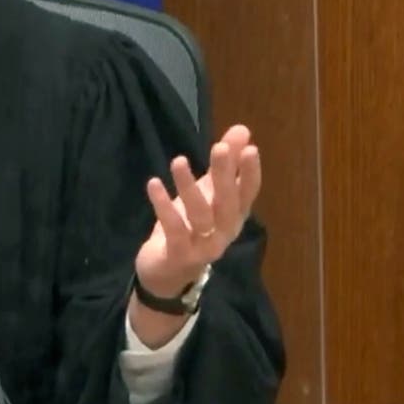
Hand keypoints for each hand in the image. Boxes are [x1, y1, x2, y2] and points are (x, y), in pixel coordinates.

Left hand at [136, 124, 260, 298]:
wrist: (167, 273)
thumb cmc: (191, 227)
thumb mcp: (208, 193)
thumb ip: (224, 164)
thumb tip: (242, 130)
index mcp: (233, 216)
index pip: (247, 193)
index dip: (250, 173)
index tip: (250, 148)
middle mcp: (223, 232)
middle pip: (227, 203)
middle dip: (225, 175)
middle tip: (219, 147)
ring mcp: (202, 246)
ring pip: (200, 215)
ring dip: (189, 187)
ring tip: (178, 161)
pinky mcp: (178, 254)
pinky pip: (173, 228)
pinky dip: (164, 206)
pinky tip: (154, 183)